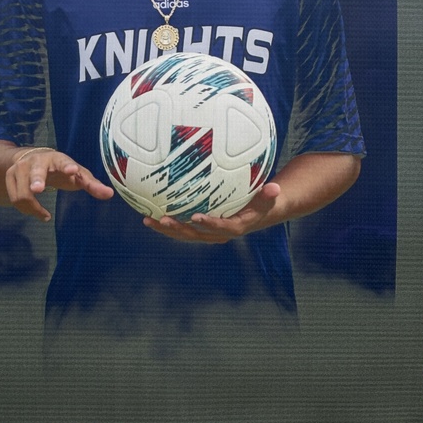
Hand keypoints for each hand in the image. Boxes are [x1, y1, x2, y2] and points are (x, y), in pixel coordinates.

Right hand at [5, 149, 113, 222]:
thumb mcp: (77, 176)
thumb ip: (92, 185)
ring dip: (33, 208)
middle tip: (38, 189)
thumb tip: (110, 194)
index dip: (67, 166)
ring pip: (23, 192)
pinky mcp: (10, 177)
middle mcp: (37, 161)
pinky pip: (15, 199)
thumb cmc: (61, 169)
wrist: (33, 159)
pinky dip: (26, 209)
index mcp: (57, 159)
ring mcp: (21, 168)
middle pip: (36, 171)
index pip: (63, 161)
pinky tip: (37, 212)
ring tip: (44, 214)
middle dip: (36, 179)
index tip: (73, 171)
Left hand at [142, 182, 280, 243]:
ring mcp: (206, 232)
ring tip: (148, 220)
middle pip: (196, 235)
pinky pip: (180, 227)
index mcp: (234, 228)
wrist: (256, 213)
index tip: (195, 217)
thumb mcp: (268, 198)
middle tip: (163, 219)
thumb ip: (269, 194)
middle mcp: (218, 234)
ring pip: (184, 233)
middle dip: (178, 229)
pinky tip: (149, 214)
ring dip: (166, 228)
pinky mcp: (198, 228)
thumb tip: (275, 187)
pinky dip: (166, 223)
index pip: (221, 228)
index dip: (208, 224)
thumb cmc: (261, 202)